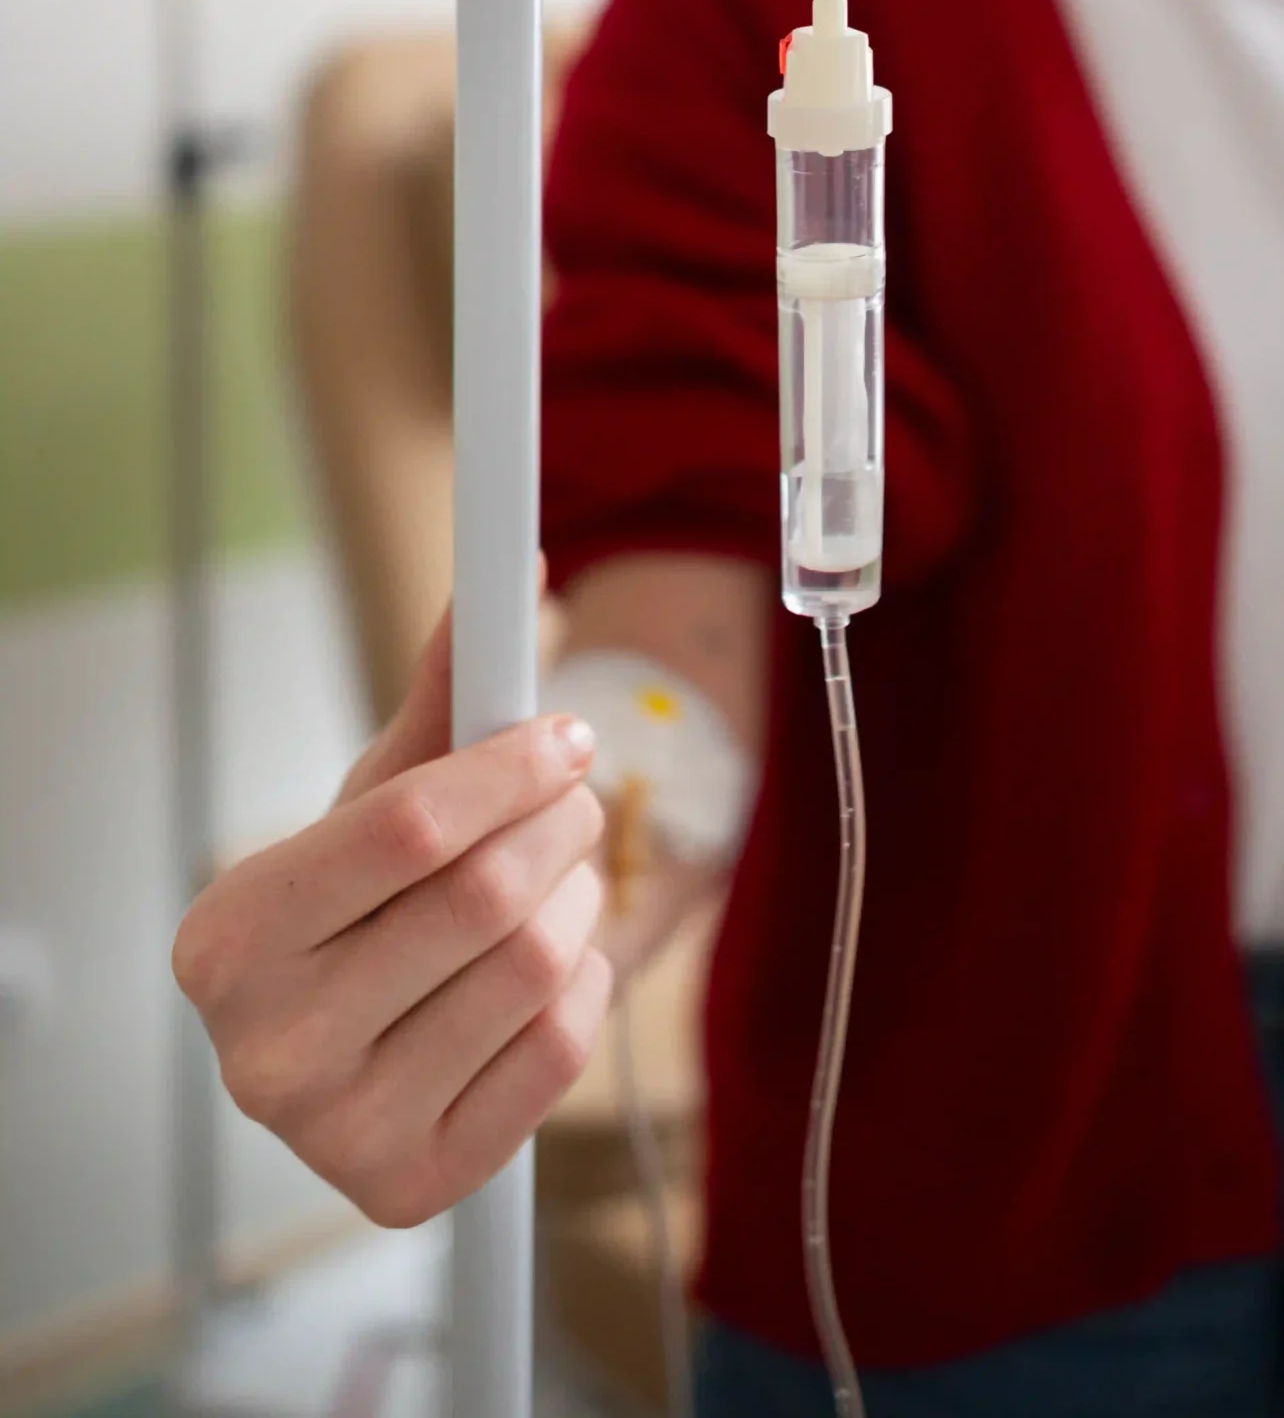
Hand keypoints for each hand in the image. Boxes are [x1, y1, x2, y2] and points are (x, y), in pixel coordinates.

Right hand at [172, 607, 610, 1226]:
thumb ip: (447, 691)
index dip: (510, 764)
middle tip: (572, 799)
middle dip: (559, 823)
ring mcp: (335, 1135)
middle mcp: (264, 1051)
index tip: (562, 734)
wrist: (351, 1041)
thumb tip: (515, 572)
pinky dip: (582, 982)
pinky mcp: (414, 1185)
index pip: (408, 825)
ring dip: (579, 898)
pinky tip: (551, 962)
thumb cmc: (362, 903)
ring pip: (535, 965)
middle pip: (486, 897)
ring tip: (558, 878)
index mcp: (227, 939)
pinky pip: (559, 1049)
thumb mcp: (380, 795)